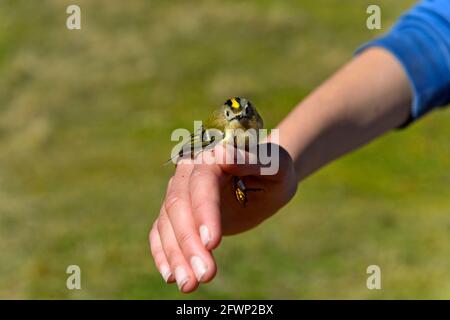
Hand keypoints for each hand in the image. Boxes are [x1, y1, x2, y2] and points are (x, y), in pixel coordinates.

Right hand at [149, 143, 296, 292]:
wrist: (266, 180)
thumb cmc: (275, 172)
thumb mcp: (275, 166)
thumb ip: (253, 161)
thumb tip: (223, 156)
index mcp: (212, 156)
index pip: (202, 182)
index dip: (204, 211)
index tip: (212, 243)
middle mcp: (189, 173)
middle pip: (179, 205)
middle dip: (189, 242)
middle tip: (205, 274)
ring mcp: (180, 192)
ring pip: (167, 222)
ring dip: (176, 255)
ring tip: (189, 285)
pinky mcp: (177, 213)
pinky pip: (161, 231)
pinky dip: (163, 253)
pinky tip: (170, 276)